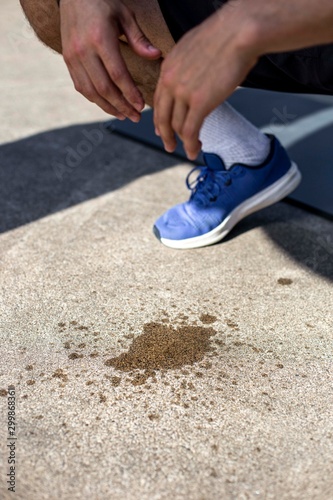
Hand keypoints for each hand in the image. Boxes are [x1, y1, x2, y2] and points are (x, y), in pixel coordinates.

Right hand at [60, 0, 160, 120]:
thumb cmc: (103, 2)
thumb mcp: (125, 15)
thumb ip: (139, 38)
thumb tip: (156, 56)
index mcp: (100, 39)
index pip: (117, 75)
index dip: (130, 94)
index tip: (141, 106)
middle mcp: (83, 50)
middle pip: (104, 88)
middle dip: (121, 106)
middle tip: (136, 117)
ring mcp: (72, 57)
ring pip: (91, 92)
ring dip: (108, 107)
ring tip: (123, 116)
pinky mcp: (67, 60)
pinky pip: (81, 87)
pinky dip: (95, 99)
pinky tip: (108, 105)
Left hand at [153, 6, 257, 158]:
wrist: (239, 31)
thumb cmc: (226, 35)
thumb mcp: (194, 48)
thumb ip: (187, 65)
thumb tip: (193, 76)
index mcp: (168, 67)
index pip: (159, 99)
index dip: (159, 117)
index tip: (161, 128)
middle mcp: (171, 81)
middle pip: (162, 116)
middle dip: (165, 134)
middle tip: (168, 145)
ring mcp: (183, 93)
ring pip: (177, 126)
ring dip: (182, 142)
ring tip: (190, 149)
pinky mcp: (199, 103)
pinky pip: (190, 131)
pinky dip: (191, 145)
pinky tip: (194, 151)